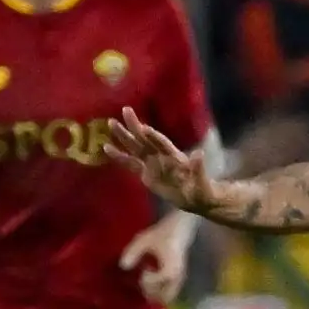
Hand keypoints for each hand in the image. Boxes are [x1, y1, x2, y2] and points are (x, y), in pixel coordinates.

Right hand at [107, 108, 223, 215]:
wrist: (194, 198)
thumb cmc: (201, 189)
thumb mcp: (202, 182)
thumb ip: (199, 168)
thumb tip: (199, 153)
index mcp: (175, 157)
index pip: (163, 144)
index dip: (154, 137)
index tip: (144, 128)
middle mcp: (162, 156)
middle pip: (147, 139)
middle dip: (136, 126)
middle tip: (126, 110)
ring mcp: (152, 163)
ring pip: (136, 147)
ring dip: (124, 136)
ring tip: (111, 122)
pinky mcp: (145, 173)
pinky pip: (130, 163)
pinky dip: (119, 156)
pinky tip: (106, 147)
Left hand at [119, 219, 189, 303]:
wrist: (179, 229)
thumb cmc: (162, 234)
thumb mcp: (143, 240)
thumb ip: (132, 253)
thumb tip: (123, 266)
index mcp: (169, 271)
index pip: (154, 283)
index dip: (145, 280)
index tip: (143, 270)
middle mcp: (176, 278)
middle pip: (164, 297)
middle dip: (151, 294)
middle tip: (142, 283)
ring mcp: (179, 279)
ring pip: (169, 296)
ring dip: (156, 294)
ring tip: (146, 284)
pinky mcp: (179, 277)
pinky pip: (171, 291)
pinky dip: (161, 290)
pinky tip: (153, 280)